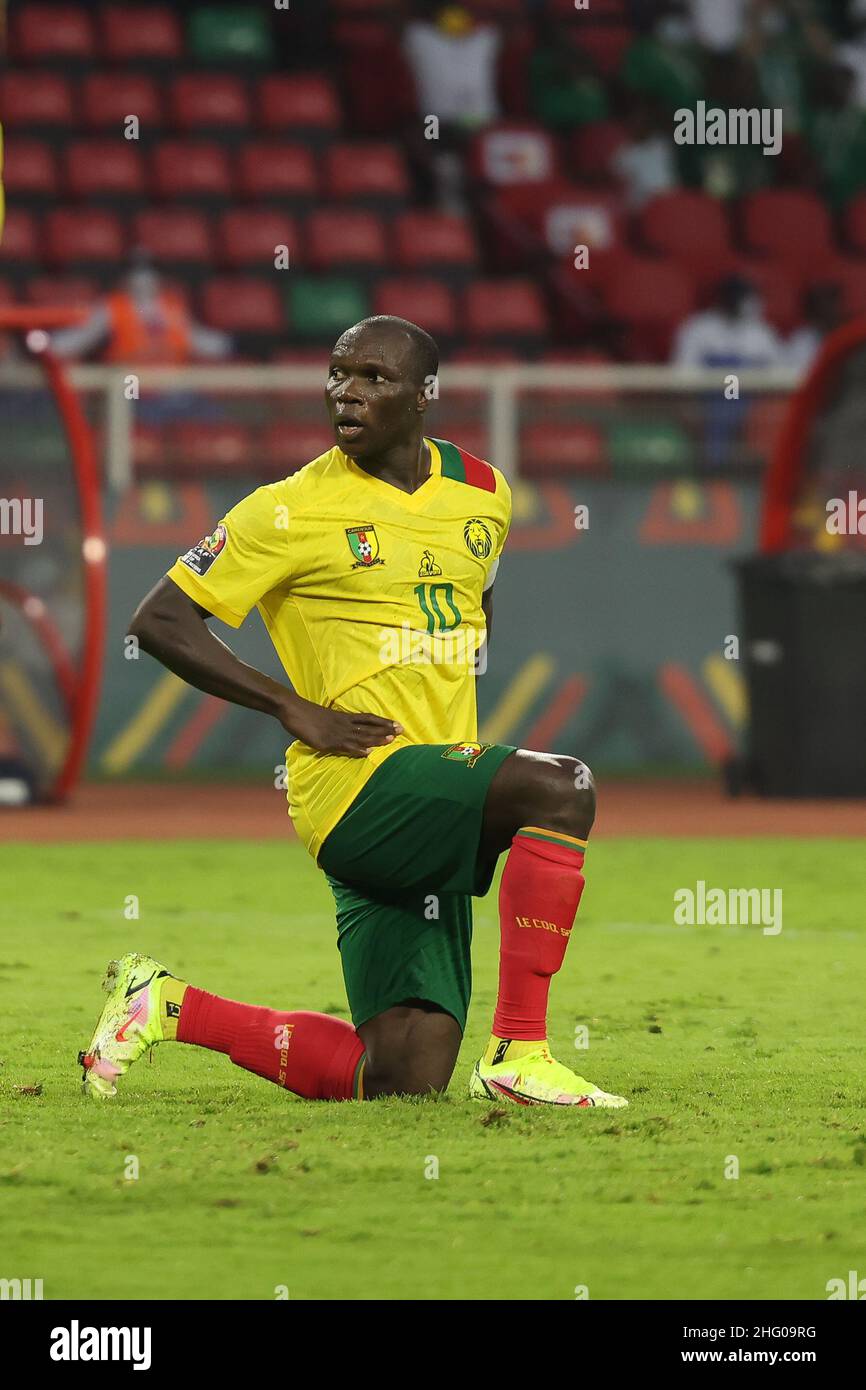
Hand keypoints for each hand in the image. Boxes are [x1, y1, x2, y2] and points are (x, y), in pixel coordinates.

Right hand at [284, 699, 401, 757]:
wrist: (292, 708)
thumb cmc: (306, 713)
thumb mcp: (326, 717)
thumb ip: (337, 724)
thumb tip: (347, 730)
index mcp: (343, 717)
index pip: (368, 719)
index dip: (382, 722)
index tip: (396, 724)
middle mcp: (343, 724)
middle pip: (368, 727)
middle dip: (385, 730)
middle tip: (402, 731)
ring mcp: (335, 733)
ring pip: (360, 736)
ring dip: (376, 739)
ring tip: (391, 740)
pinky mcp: (326, 741)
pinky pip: (345, 746)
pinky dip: (357, 749)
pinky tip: (368, 752)